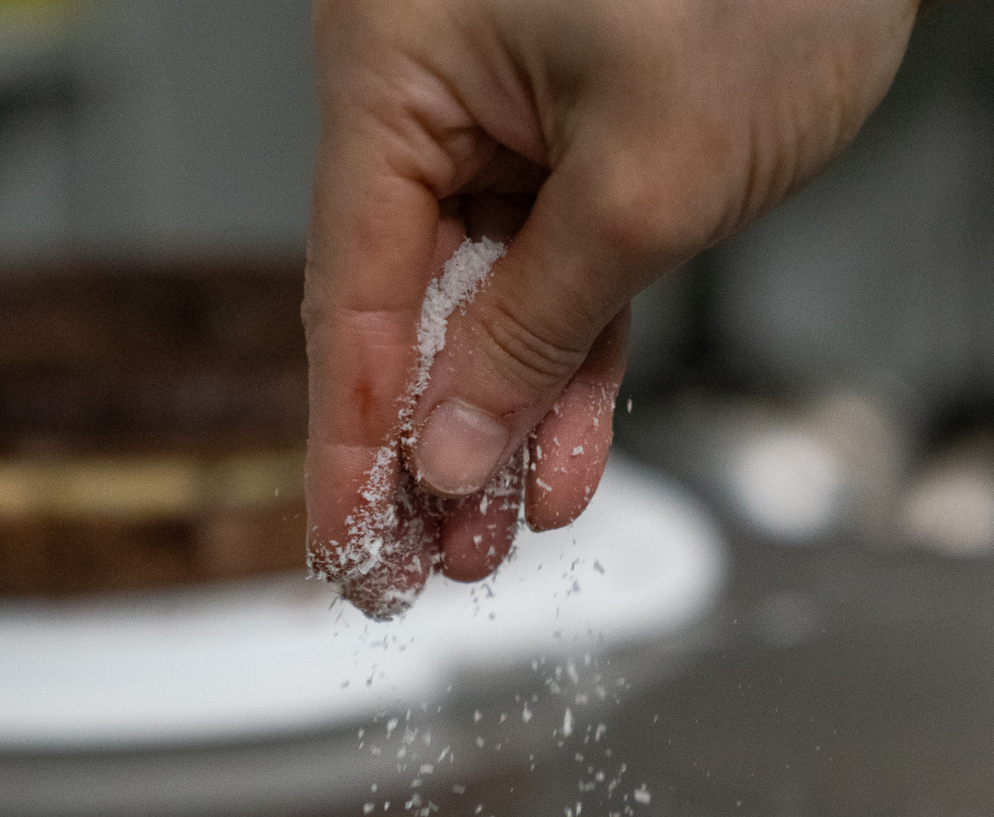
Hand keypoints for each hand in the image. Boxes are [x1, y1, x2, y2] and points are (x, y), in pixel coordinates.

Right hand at [303, 0, 918, 614]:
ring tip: (483, 545)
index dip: (352, 445)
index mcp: (399, 65)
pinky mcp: (577, 142)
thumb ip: (537, 331)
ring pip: (481, 311)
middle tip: (409, 575)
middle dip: (419, 459)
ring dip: (490, 434)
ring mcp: (503, 118)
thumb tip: (450, 453)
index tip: (349, 548)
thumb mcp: (645, 182)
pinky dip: (561, 372)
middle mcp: (433, 90)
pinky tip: (550, 467)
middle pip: (403, 314)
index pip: (354, 297)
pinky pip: (556, 281)